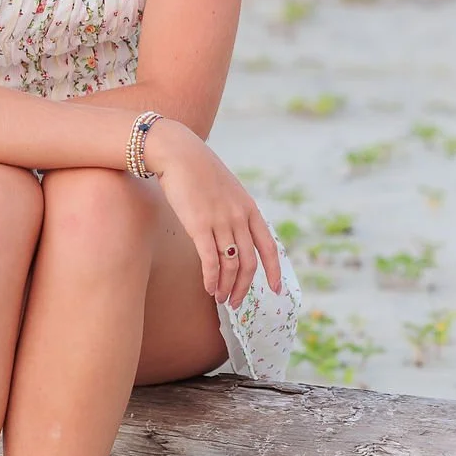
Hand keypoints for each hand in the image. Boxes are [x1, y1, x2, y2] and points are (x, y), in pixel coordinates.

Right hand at [143, 121, 281, 309]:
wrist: (178, 154)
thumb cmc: (198, 171)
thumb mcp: (227, 189)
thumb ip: (235, 211)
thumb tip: (234, 234)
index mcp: (249, 208)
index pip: (269, 247)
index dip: (274, 271)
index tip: (276, 289)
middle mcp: (239, 217)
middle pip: (249, 262)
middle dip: (245, 286)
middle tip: (236, 302)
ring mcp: (221, 221)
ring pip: (230, 264)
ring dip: (227, 286)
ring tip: (220, 297)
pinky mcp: (199, 225)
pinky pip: (210, 260)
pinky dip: (212, 278)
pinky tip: (209, 288)